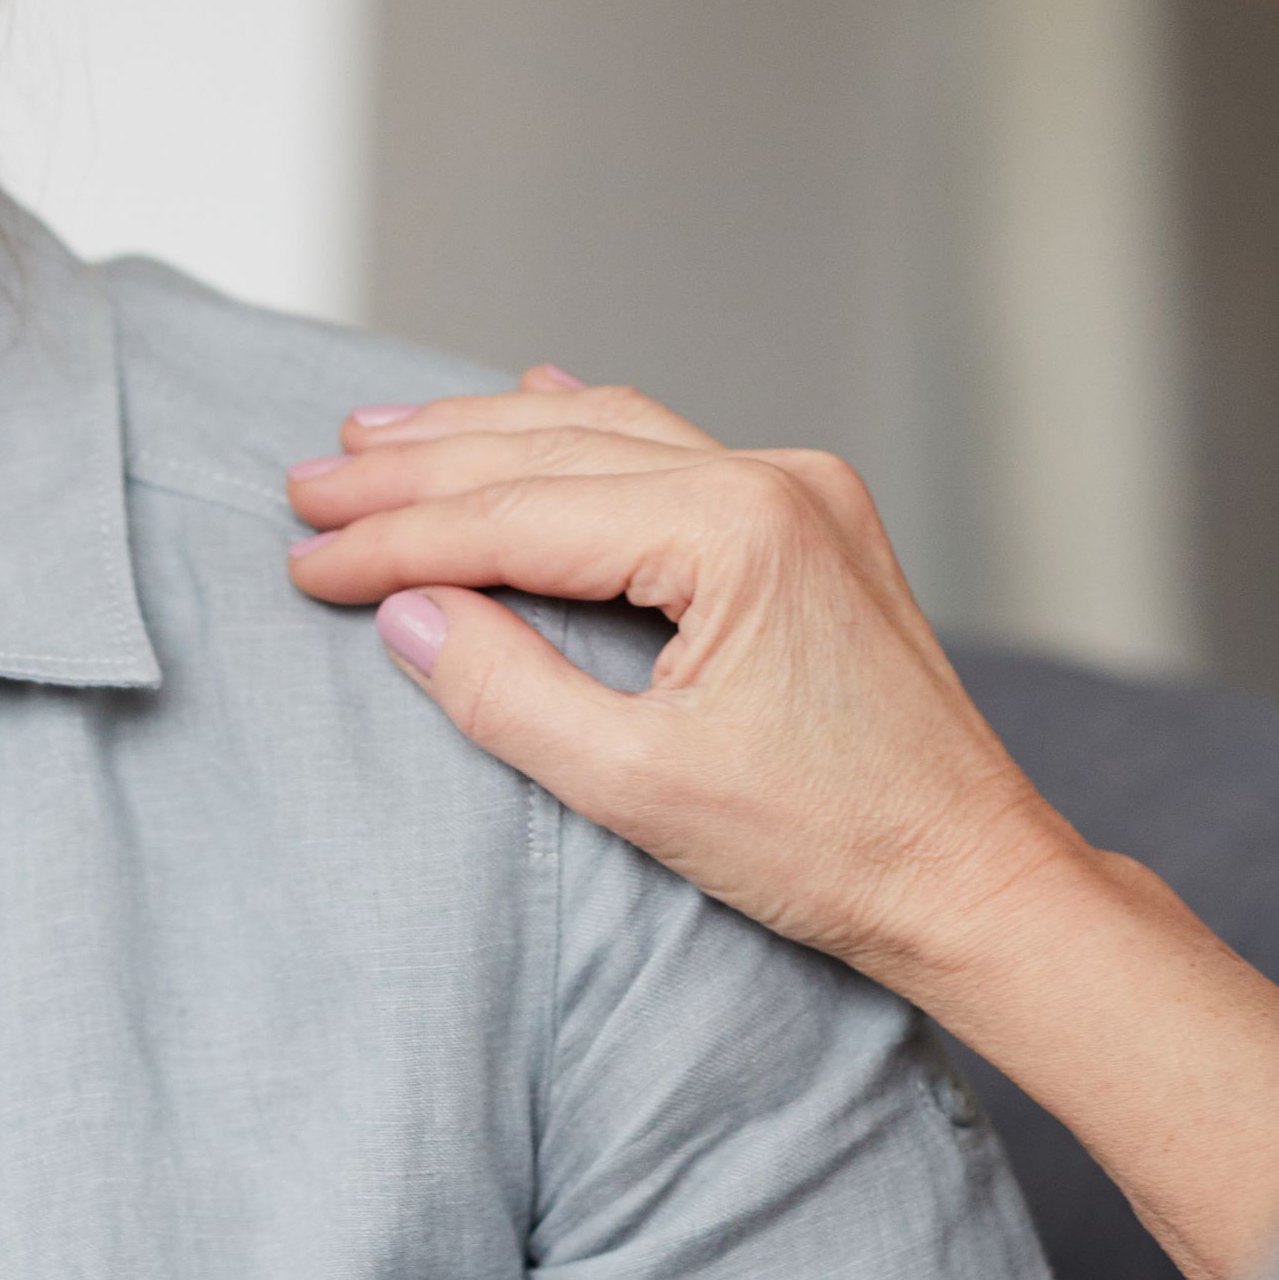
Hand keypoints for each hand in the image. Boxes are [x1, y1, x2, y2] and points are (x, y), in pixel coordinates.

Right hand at [287, 372, 1073, 1012]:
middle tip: (309, 480)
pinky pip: (670, 453)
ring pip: (609, 436)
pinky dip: (582, 436)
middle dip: (421, 467)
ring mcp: (802, 495)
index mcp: (738, 530)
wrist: (974, 879)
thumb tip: (409, 616)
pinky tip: (534, 400)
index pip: (523, 516)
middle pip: (556, 452)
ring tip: (380, 436)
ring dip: (488, 436)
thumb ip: (509, 692)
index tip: (304, 558)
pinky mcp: (812, 526)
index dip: (400, 540)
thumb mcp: (639, 790)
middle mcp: (776, 482)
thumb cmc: (831, 851)